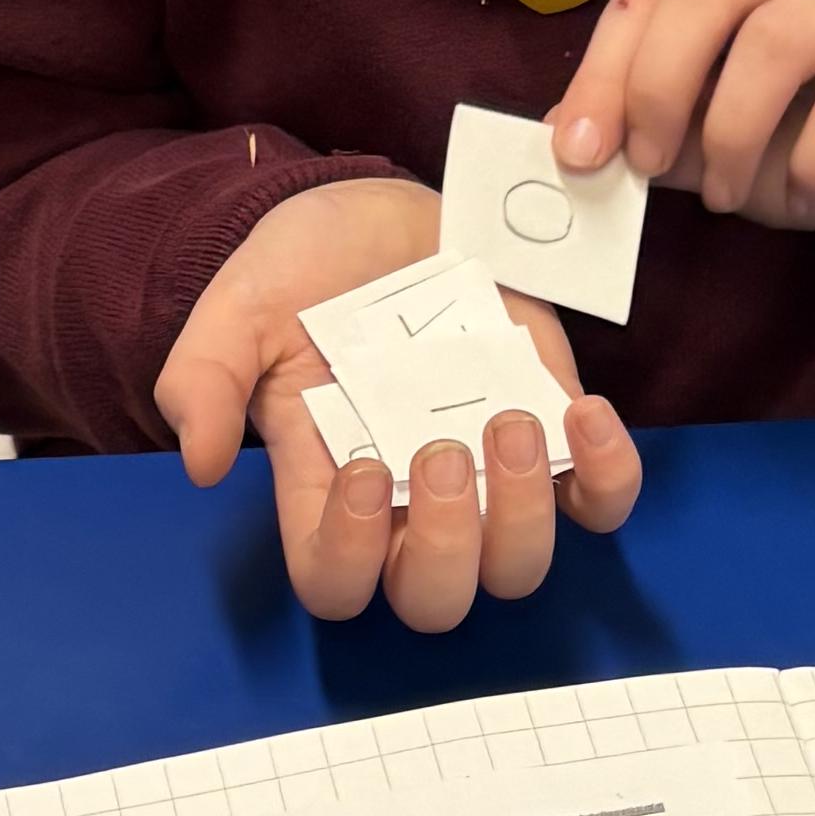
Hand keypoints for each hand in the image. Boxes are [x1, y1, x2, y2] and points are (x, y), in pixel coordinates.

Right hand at [155, 176, 642, 631]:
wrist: (379, 215)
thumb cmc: (303, 273)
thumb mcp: (237, 310)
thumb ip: (204, 380)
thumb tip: (204, 463)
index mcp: (326, 493)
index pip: (334, 585)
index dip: (348, 556)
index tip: (359, 465)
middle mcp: (408, 508)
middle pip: (436, 599)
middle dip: (448, 544)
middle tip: (444, 449)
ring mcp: (489, 481)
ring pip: (519, 568)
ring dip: (525, 511)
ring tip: (512, 420)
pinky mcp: (556, 439)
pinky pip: (600, 504)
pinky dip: (611, 477)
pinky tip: (586, 411)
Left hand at [547, 0, 814, 249]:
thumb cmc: (806, 143)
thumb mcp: (707, 141)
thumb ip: (645, 129)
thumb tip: (567, 137)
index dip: (603, 71)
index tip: (578, 150)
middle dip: (659, 84)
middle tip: (649, 165)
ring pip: (777, 38)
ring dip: (733, 134)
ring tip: (729, 196)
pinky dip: (809, 166)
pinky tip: (804, 201)